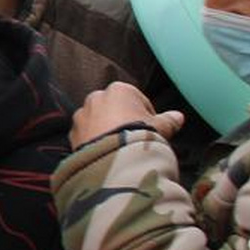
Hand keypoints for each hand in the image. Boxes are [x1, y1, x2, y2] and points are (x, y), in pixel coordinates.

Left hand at [70, 81, 185, 147]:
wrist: (114, 159)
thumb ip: (169, 120)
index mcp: (119, 89)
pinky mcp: (71, 134)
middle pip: (114, 109)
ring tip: (118, 148)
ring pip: (98, 121)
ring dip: (106, 131)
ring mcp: (81, 115)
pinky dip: (94, 142)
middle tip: (134, 139)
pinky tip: (105, 154)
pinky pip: (86, 136)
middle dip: (123, 121)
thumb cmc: (140, 136)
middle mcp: (96, 97)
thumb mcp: (161, 128)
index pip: (137, 99)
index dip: (147, 116)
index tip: (151, 129)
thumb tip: (178, 117)